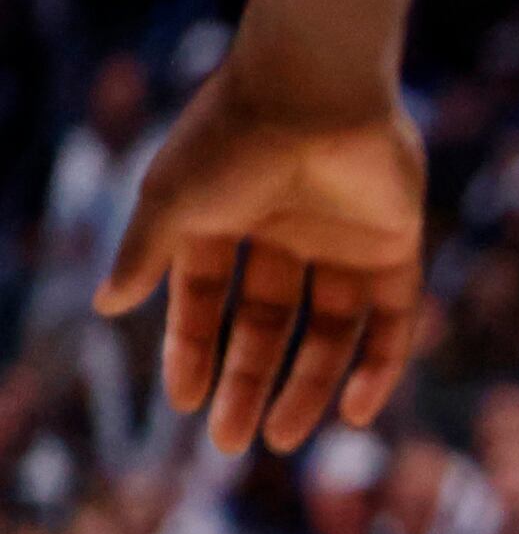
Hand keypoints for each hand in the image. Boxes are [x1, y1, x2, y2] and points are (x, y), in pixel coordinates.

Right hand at [92, 48, 427, 454]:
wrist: (315, 88)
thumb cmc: (232, 137)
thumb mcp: (171, 202)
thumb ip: (143, 254)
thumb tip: (108, 306)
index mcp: (224, 220)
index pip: (205, 302)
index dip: (194, 353)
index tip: (184, 403)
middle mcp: (283, 232)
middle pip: (265, 325)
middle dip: (246, 382)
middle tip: (231, 444)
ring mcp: (341, 239)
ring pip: (327, 330)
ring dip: (308, 386)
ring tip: (282, 438)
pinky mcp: (396, 242)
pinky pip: (392, 318)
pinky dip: (378, 365)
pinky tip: (356, 412)